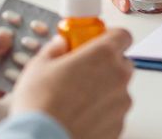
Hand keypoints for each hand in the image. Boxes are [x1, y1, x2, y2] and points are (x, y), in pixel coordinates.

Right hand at [11, 29, 134, 138]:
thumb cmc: (40, 105)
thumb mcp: (39, 66)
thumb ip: (55, 49)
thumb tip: (60, 44)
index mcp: (102, 55)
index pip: (122, 35)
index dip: (110, 37)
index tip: (97, 42)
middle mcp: (118, 77)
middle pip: (122, 63)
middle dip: (105, 65)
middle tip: (82, 72)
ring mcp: (121, 104)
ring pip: (118, 90)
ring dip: (104, 90)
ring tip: (76, 100)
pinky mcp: (119, 126)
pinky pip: (114, 113)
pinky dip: (102, 112)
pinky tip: (80, 116)